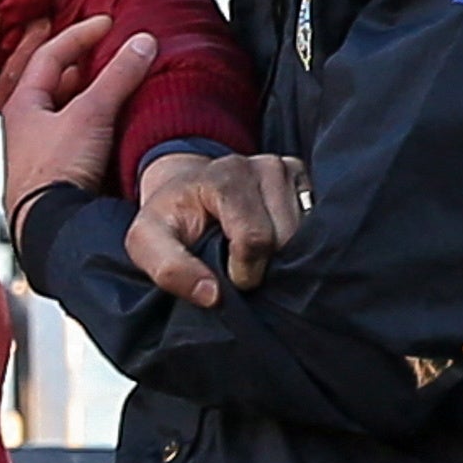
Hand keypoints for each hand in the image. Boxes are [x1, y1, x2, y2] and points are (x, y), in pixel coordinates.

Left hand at [0, 17, 145, 222]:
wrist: (49, 228)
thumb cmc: (53, 175)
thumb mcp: (90, 115)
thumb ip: (118, 76)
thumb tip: (141, 43)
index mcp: (23, 104)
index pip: (51, 54)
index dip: (80, 34)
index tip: (107, 24)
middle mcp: (28, 126)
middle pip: (59, 82)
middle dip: (88, 64)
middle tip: (114, 50)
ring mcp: (43, 150)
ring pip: (70, 110)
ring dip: (95, 95)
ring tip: (121, 83)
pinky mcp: (60, 172)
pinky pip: (81, 135)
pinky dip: (100, 122)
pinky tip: (118, 125)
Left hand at [127, 150, 304, 306]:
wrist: (186, 189)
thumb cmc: (168, 219)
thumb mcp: (146, 244)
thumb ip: (171, 270)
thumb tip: (214, 296)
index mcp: (226, 177)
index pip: (255, 238)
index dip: (245, 271)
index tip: (229, 277)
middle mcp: (264, 166)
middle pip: (286, 239)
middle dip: (266, 264)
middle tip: (239, 263)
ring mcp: (289, 170)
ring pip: (306, 236)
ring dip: (283, 256)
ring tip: (254, 252)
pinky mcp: (305, 180)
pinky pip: (317, 225)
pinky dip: (298, 244)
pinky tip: (275, 244)